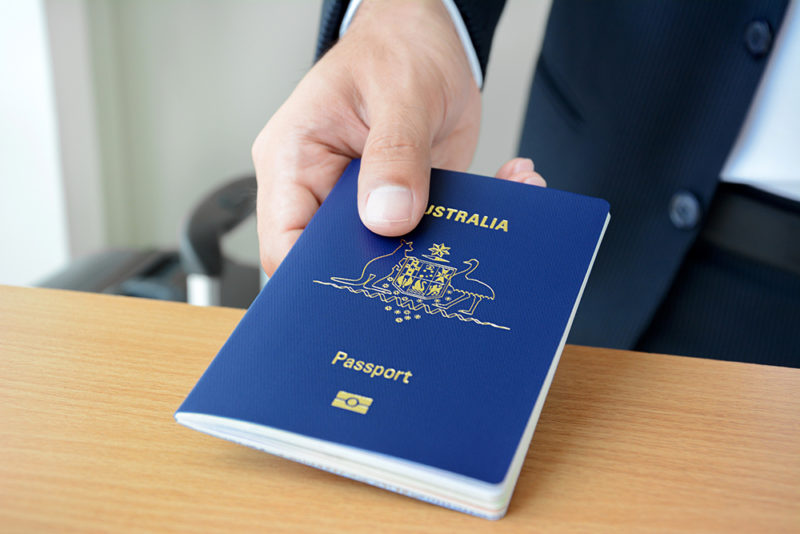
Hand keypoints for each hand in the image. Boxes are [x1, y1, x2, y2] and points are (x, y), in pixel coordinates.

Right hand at [252, 0, 543, 274]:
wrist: (428, 34)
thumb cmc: (396, 46)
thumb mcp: (400, 94)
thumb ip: (395, 155)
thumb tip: (388, 217)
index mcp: (294, 159)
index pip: (285, 241)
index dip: (315, 274)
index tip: (367, 279)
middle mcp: (321, 185)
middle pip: (334, 256)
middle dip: (388, 265)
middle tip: (437, 260)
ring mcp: (361, 196)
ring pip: (388, 250)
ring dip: (440, 243)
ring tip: (484, 216)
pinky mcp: (402, 199)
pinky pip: (428, 228)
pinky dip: (471, 218)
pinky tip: (508, 184)